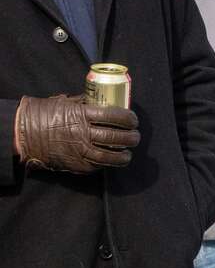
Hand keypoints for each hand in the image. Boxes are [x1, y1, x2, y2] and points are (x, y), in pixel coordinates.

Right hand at [15, 94, 139, 173]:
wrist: (24, 133)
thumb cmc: (46, 114)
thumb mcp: (68, 103)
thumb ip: (87, 103)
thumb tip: (107, 101)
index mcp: (82, 115)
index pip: (115, 117)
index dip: (129, 119)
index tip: (133, 120)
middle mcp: (82, 134)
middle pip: (116, 138)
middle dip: (131, 138)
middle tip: (135, 136)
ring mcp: (79, 151)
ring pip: (109, 156)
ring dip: (124, 155)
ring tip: (128, 152)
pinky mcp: (75, 165)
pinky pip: (96, 166)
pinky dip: (107, 164)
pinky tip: (112, 160)